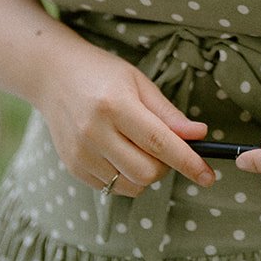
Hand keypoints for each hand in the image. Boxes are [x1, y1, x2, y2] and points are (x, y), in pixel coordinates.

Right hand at [38, 34, 214, 197]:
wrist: (52, 76)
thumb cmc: (102, 73)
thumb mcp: (138, 82)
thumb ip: (168, 113)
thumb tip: (199, 135)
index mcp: (115, 105)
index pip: (159, 142)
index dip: (188, 161)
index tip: (208, 176)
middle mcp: (94, 132)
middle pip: (147, 172)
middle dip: (166, 167)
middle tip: (165, 147)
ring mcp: (81, 153)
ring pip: (131, 185)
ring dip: (147, 174)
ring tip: (140, 147)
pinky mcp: (73, 166)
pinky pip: (112, 187)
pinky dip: (126, 176)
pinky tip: (120, 151)